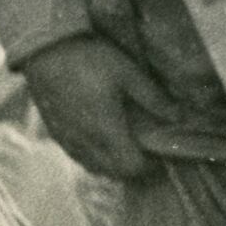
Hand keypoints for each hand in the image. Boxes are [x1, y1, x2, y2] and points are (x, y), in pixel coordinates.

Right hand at [21, 36, 162, 181]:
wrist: (47, 52)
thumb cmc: (91, 60)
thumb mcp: (128, 73)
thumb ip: (153, 98)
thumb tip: (179, 116)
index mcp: (106, 131)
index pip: (130, 167)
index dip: (148, 167)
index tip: (160, 157)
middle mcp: (86, 143)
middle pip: (112, 172)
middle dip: (132, 168)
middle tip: (146, 152)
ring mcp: (68, 141)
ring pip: (93, 167)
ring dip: (112, 165)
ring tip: (126, 146)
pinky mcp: (56, 134)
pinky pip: (78, 157)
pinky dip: (94, 157)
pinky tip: (101, 140)